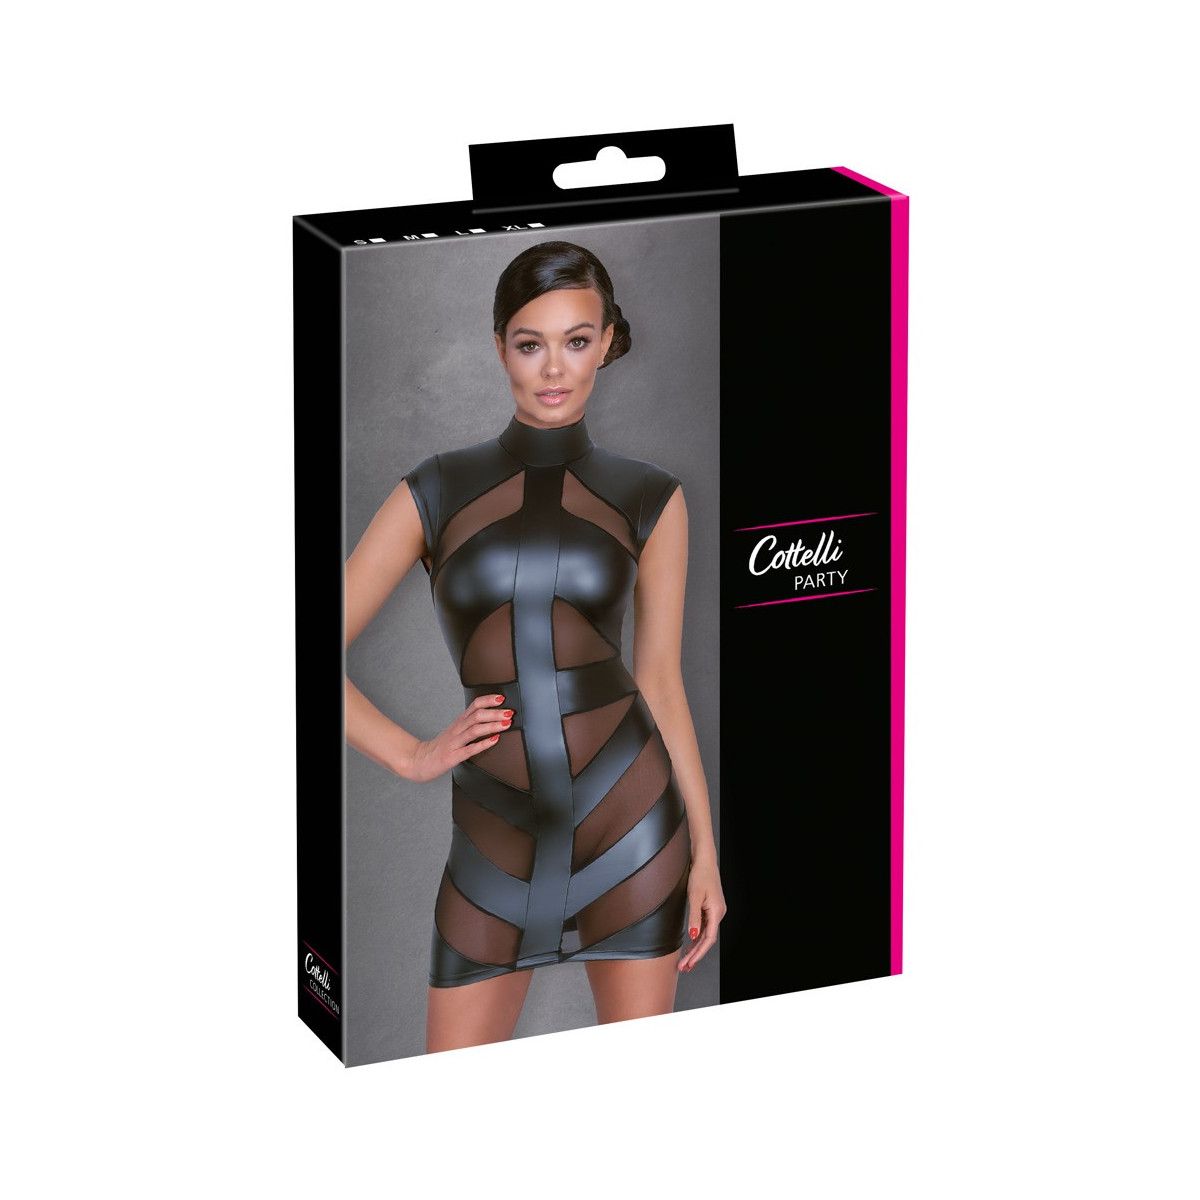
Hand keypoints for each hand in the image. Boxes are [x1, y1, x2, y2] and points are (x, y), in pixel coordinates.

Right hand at [404, 694, 513, 782]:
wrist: (419, 760)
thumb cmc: (441, 747)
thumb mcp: (456, 732)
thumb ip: (470, 724)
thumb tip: (491, 718)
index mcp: (459, 722)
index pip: (474, 705)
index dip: (488, 700)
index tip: (502, 697)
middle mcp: (457, 729)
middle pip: (477, 715)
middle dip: (495, 712)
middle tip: (510, 712)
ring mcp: (454, 742)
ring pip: (474, 729)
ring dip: (492, 725)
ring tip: (506, 723)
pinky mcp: (453, 756)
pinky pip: (470, 749)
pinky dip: (483, 743)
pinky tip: (494, 740)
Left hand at [678, 857, 725, 972]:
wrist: (704, 860)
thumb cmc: (700, 874)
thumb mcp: (694, 896)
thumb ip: (694, 916)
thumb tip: (693, 936)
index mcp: (717, 912)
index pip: (708, 940)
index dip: (698, 954)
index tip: (689, 963)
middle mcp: (719, 914)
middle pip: (707, 940)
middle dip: (695, 955)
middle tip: (684, 967)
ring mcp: (715, 911)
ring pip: (706, 935)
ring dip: (696, 948)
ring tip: (686, 961)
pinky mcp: (711, 909)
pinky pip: (705, 927)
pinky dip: (697, 938)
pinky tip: (691, 945)